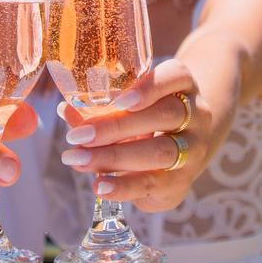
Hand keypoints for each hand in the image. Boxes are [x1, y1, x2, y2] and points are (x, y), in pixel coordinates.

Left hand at [57, 59, 211, 211]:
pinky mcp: (182, 181)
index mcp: (182, 86)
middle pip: (164, 116)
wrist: (182, 153)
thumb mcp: (131, 109)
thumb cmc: (148, 121)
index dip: (150, 87)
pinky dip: (123, 186)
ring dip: (113, 157)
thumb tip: (65, 109)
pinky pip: (153, 183)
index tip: (120, 101)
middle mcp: (196, 115)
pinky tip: (99, 185)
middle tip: (78, 136)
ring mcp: (193, 150)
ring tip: (78, 160)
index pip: (176, 75)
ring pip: (160, 152)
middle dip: (116, 127)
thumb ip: (100, 110)